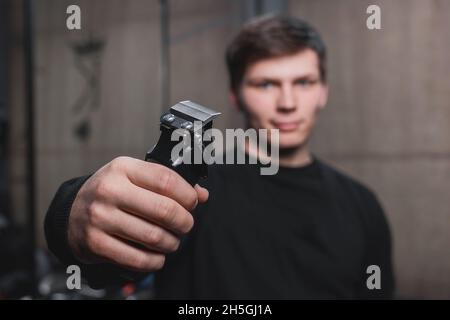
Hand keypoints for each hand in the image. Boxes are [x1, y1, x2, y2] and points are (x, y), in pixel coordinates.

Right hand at [67, 156, 208, 271]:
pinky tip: (158, 256)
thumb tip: (202, 194)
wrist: (71, 211)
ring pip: (154, 237)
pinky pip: (136, 258)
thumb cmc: (112, 192)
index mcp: (123, 168)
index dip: (187, 195)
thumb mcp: (135, 177)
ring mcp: (100, 217)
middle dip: (185, 222)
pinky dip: (154, 261)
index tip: (192, 202)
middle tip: (186, 225)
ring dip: (172, 243)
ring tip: (172, 241)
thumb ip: (168, 182)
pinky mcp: (95, 243)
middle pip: (164, 210)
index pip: (166, 180)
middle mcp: (110, 190)